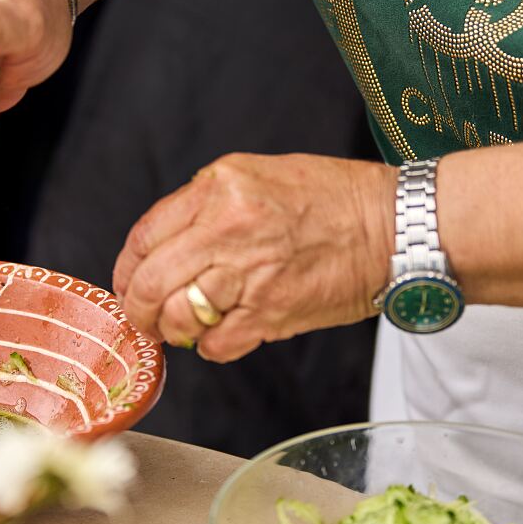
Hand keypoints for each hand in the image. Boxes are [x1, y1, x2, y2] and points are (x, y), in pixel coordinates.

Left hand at [112, 153, 395, 362]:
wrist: (394, 226)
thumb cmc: (334, 199)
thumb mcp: (258, 176)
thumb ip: (207, 205)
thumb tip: (166, 245)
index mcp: (219, 188)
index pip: (145, 235)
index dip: (127, 268)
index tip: (129, 284)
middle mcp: (228, 227)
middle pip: (150, 281)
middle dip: (138, 308)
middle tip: (146, 318)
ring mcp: (249, 273)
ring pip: (177, 317)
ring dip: (175, 330)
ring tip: (188, 327)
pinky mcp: (271, 312)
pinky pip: (216, 345)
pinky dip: (214, 347)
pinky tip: (228, 333)